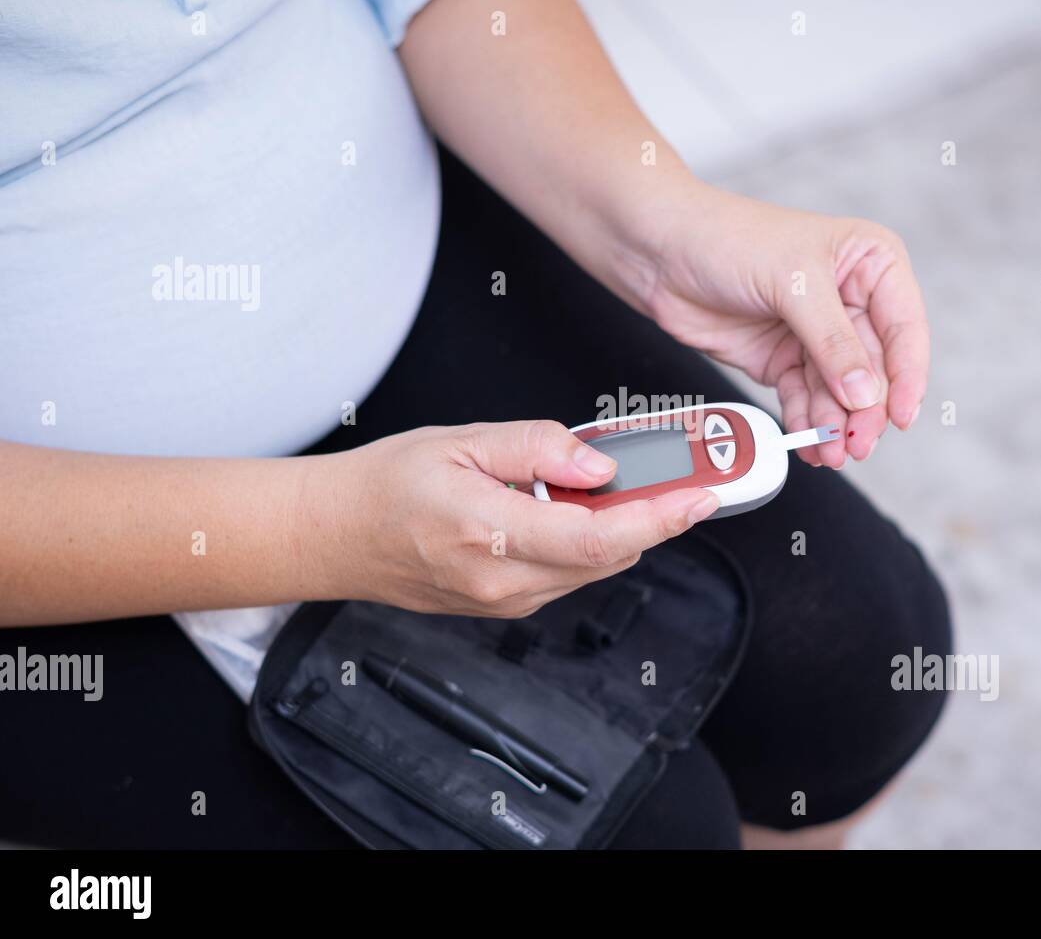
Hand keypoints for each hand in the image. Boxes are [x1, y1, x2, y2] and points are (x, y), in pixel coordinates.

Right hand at [318, 421, 718, 616]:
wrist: (336, 536)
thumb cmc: (387, 485)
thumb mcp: (460, 441)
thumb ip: (536, 447)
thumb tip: (599, 464)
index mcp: (490, 534)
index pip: (599, 538)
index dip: (661, 518)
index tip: (699, 496)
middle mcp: (503, 581)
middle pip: (610, 556)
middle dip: (648, 515)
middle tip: (668, 473)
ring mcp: (505, 602)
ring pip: (593, 567)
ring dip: (616, 528)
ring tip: (604, 483)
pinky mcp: (506, 606)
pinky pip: (568, 574)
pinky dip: (585, 542)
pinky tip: (565, 508)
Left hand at [642, 186, 929, 467]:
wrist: (659, 251)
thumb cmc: (727, 237)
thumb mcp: (792, 282)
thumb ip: (832, 341)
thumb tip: (866, 393)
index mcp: (871, 263)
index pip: (904, 327)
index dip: (908, 375)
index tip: (903, 417)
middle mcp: (851, 299)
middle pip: (874, 369)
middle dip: (866, 410)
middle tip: (856, 445)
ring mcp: (816, 333)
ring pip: (840, 391)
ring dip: (836, 425)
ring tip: (830, 453)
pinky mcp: (782, 358)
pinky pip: (806, 399)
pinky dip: (808, 422)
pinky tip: (809, 443)